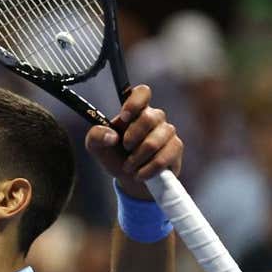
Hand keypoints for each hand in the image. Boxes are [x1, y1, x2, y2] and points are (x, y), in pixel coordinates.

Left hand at [84, 85, 182, 199]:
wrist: (130, 178)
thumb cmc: (114, 156)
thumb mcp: (96, 146)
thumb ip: (96, 136)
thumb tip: (112, 136)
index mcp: (135, 111)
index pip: (142, 93)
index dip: (134, 103)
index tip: (124, 118)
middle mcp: (154, 117)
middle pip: (148, 118)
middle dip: (131, 138)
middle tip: (125, 149)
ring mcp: (167, 131)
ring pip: (154, 142)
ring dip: (137, 158)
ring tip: (129, 167)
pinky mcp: (176, 148)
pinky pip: (162, 158)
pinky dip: (147, 170)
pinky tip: (140, 174)